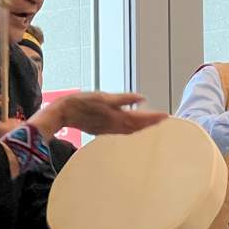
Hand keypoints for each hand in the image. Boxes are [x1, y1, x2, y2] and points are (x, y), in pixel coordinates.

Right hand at [32, 92, 167, 137]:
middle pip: (137, 127)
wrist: (63, 113)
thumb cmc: (81, 102)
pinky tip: (133, 125)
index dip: (154, 118)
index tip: (166, 116)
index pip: (140, 119)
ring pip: (130, 130)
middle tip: (165, 119)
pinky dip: (131, 128)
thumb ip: (124, 99)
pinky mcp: (102, 129)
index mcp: (116, 117)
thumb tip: (142, 98)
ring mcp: (108, 129)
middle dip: (152, 124)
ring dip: (142, 127)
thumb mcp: (104, 97)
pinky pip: (122, 131)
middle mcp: (114, 125)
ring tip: (154, 122)